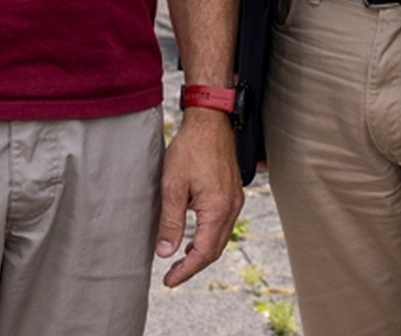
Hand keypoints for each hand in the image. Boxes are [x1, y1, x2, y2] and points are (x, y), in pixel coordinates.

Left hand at [156, 111, 242, 286]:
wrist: (210, 120)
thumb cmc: (191, 149)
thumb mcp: (173, 186)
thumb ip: (170, 222)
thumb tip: (166, 252)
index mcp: (218, 209)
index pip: (204, 253)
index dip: (186, 271)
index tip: (169, 280)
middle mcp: (231, 207)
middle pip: (216, 249)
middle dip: (194, 265)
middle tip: (172, 275)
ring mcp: (235, 199)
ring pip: (221, 237)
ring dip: (202, 251)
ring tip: (181, 260)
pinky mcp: (233, 192)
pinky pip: (224, 223)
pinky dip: (209, 236)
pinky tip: (195, 236)